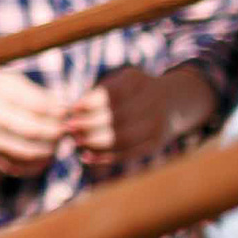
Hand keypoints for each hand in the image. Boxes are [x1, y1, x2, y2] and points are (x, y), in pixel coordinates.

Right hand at [0, 69, 70, 176]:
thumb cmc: (1, 92)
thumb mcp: (17, 83)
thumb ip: (41, 97)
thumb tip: (65, 113)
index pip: (35, 105)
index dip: (56, 110)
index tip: (67, 112)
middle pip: (30, 130)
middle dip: (54, 132)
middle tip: (64, 130)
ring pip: (24, 152)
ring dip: (48, 150)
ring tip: (57, 143)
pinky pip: (15, 167)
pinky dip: (35, 165)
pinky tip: (45, 156)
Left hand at [65, 66, 215, 166]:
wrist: (171, 102)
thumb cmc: (130, 92)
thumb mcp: (117, 83)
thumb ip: (94, 96)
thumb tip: (66, 111)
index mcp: (138, 80)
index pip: (113, 93)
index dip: (90, 103)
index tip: (72, 109)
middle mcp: (152, 101)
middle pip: (117, 117)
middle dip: (89, 124)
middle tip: (69, 127)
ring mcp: (156, 124)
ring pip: (123, 138)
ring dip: (95, 142)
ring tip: (76, 141)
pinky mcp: (155, 143)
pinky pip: (128, 153)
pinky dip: (105, 157)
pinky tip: (86, 156)